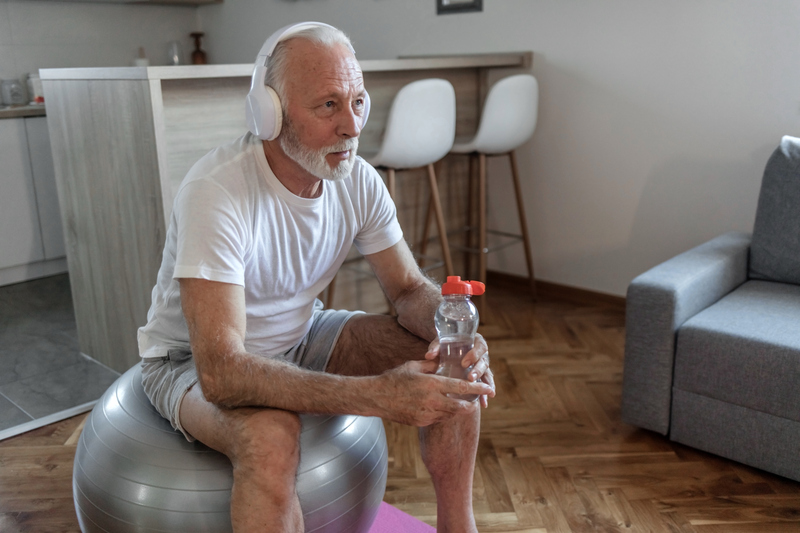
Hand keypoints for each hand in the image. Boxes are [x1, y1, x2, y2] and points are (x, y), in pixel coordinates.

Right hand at [373, 360, 491, 426]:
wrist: (376, 398)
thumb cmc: (394, 378)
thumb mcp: (414, 366)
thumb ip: (431, 364)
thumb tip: (444, 360)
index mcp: (431, 384)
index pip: (460, 387)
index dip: (477, 388)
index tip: (488, 388)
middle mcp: (431, 401)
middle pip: (461, 407)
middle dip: (472, 404)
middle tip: (479, 401)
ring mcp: (426, 414)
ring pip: (451, 414)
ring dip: (459, 409)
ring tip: (464, 403)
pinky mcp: (421, 423)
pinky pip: (439, 419)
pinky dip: (445, 413)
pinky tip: (445, 408)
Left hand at [425, 333, 494, 407]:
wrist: (449, 347)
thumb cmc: (446, 343)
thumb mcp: (441, 342)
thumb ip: (436, 347)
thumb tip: (428, 355)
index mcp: (476, 341)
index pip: (480, 346)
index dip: (474, 354)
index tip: (464, 363)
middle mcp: (482, 354)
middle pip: (484, 362)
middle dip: (478, 371)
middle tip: (470, 378)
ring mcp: (482, 365)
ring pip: (487, 374)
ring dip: (485, 385)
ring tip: (484, 395)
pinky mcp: (481, 376)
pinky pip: (485, 385)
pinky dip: (485, 394)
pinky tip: (484, 403)